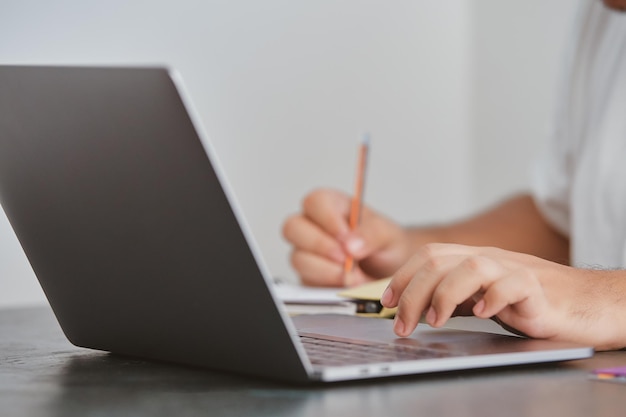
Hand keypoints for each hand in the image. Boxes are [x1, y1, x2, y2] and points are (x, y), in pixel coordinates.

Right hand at [282, 188, 412, 286]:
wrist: (391, 272)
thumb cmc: (384, 245)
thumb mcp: (386, 234)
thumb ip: (370, 234)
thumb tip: (351, 245)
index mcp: (331, 206)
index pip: (315, 202)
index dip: (326, 218)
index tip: (345, 236)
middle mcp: (314, 227)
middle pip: (293, 228)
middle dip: (320, 245)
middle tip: (346, 259)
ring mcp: (308, 253)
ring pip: (297, 258)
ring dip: (326, 270)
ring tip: (354, 276)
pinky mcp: (309, 278)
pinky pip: (306, 282)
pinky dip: (328, 286)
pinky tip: (349, 285)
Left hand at [380, 243, 625, 349]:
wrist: (583, 302)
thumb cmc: (529, 302)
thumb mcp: (482, 298)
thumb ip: (452, 298)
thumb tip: (414, 308)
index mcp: (472, 259)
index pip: (428, 255)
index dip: (403, 276)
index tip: (388, 302)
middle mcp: (488, 259)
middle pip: (439, 261)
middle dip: (413, 292)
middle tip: (403, 324)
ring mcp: (512, 270)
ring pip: (470, 266)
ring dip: (444, 295)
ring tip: (434, 322)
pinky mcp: (537, 288)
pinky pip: (512, 285)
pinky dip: (492, 298)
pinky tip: (482, 314)